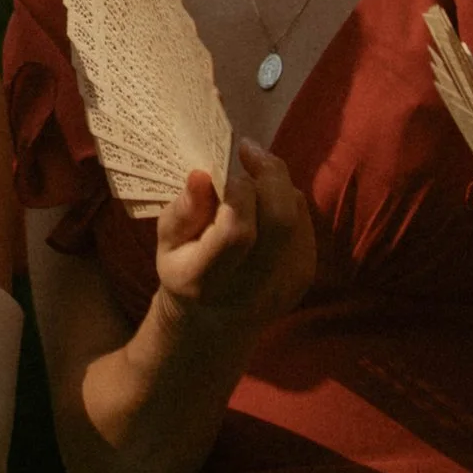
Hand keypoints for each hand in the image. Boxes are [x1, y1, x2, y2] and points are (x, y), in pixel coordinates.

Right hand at [153, 141, 313, 337]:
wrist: (217, 320)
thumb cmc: (183, 271)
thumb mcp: (166, 244)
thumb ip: (182, 212)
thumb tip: (202, 175)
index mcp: (210, 281)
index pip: (237, 231)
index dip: (234, 192)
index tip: (218, 170)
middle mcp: (255, 287)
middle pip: (281, 220)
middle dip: (268, 175)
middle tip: (246, 151)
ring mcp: (287, 282)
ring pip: (295, 212)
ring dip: (274, 184)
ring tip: (249, 178)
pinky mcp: (306, 271)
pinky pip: (303, 217)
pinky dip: (283, 199)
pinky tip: (261, 202)